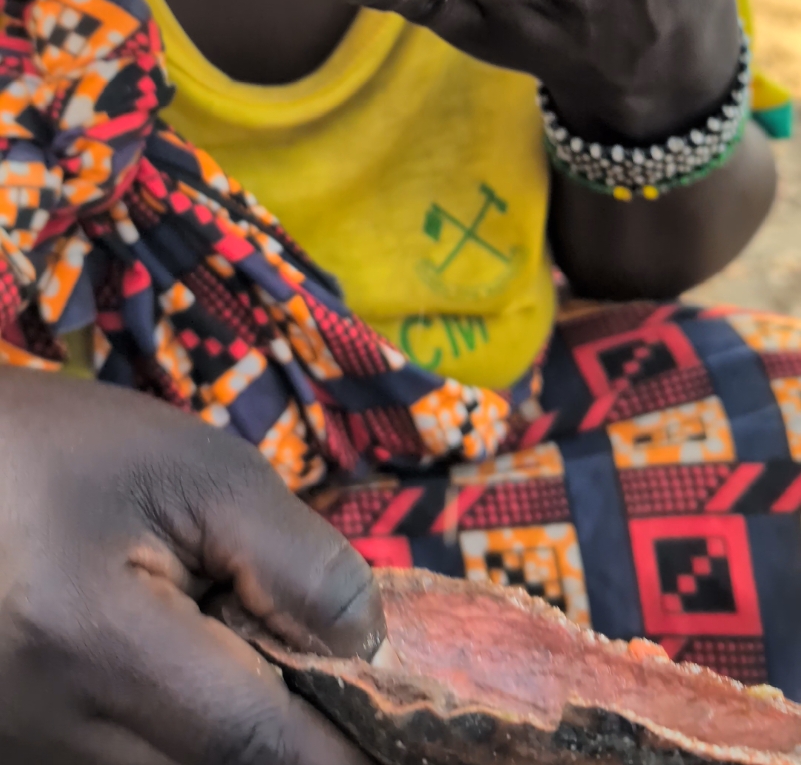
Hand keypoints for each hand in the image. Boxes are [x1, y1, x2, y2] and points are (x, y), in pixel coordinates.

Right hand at [0, 369, 383, 763]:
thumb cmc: (70, 451)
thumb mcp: (198, 473)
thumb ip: (300, 563)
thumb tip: (373, 653)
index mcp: (95, 648)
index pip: (253, 745)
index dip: (342, 746)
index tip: (404, 729)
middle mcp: (51, 735)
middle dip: (289, 740)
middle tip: (329, 677)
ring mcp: (30, 758)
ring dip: (233, 735)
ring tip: (231, 646)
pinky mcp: (26, 758)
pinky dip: (184, 736)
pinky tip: (188, 668)